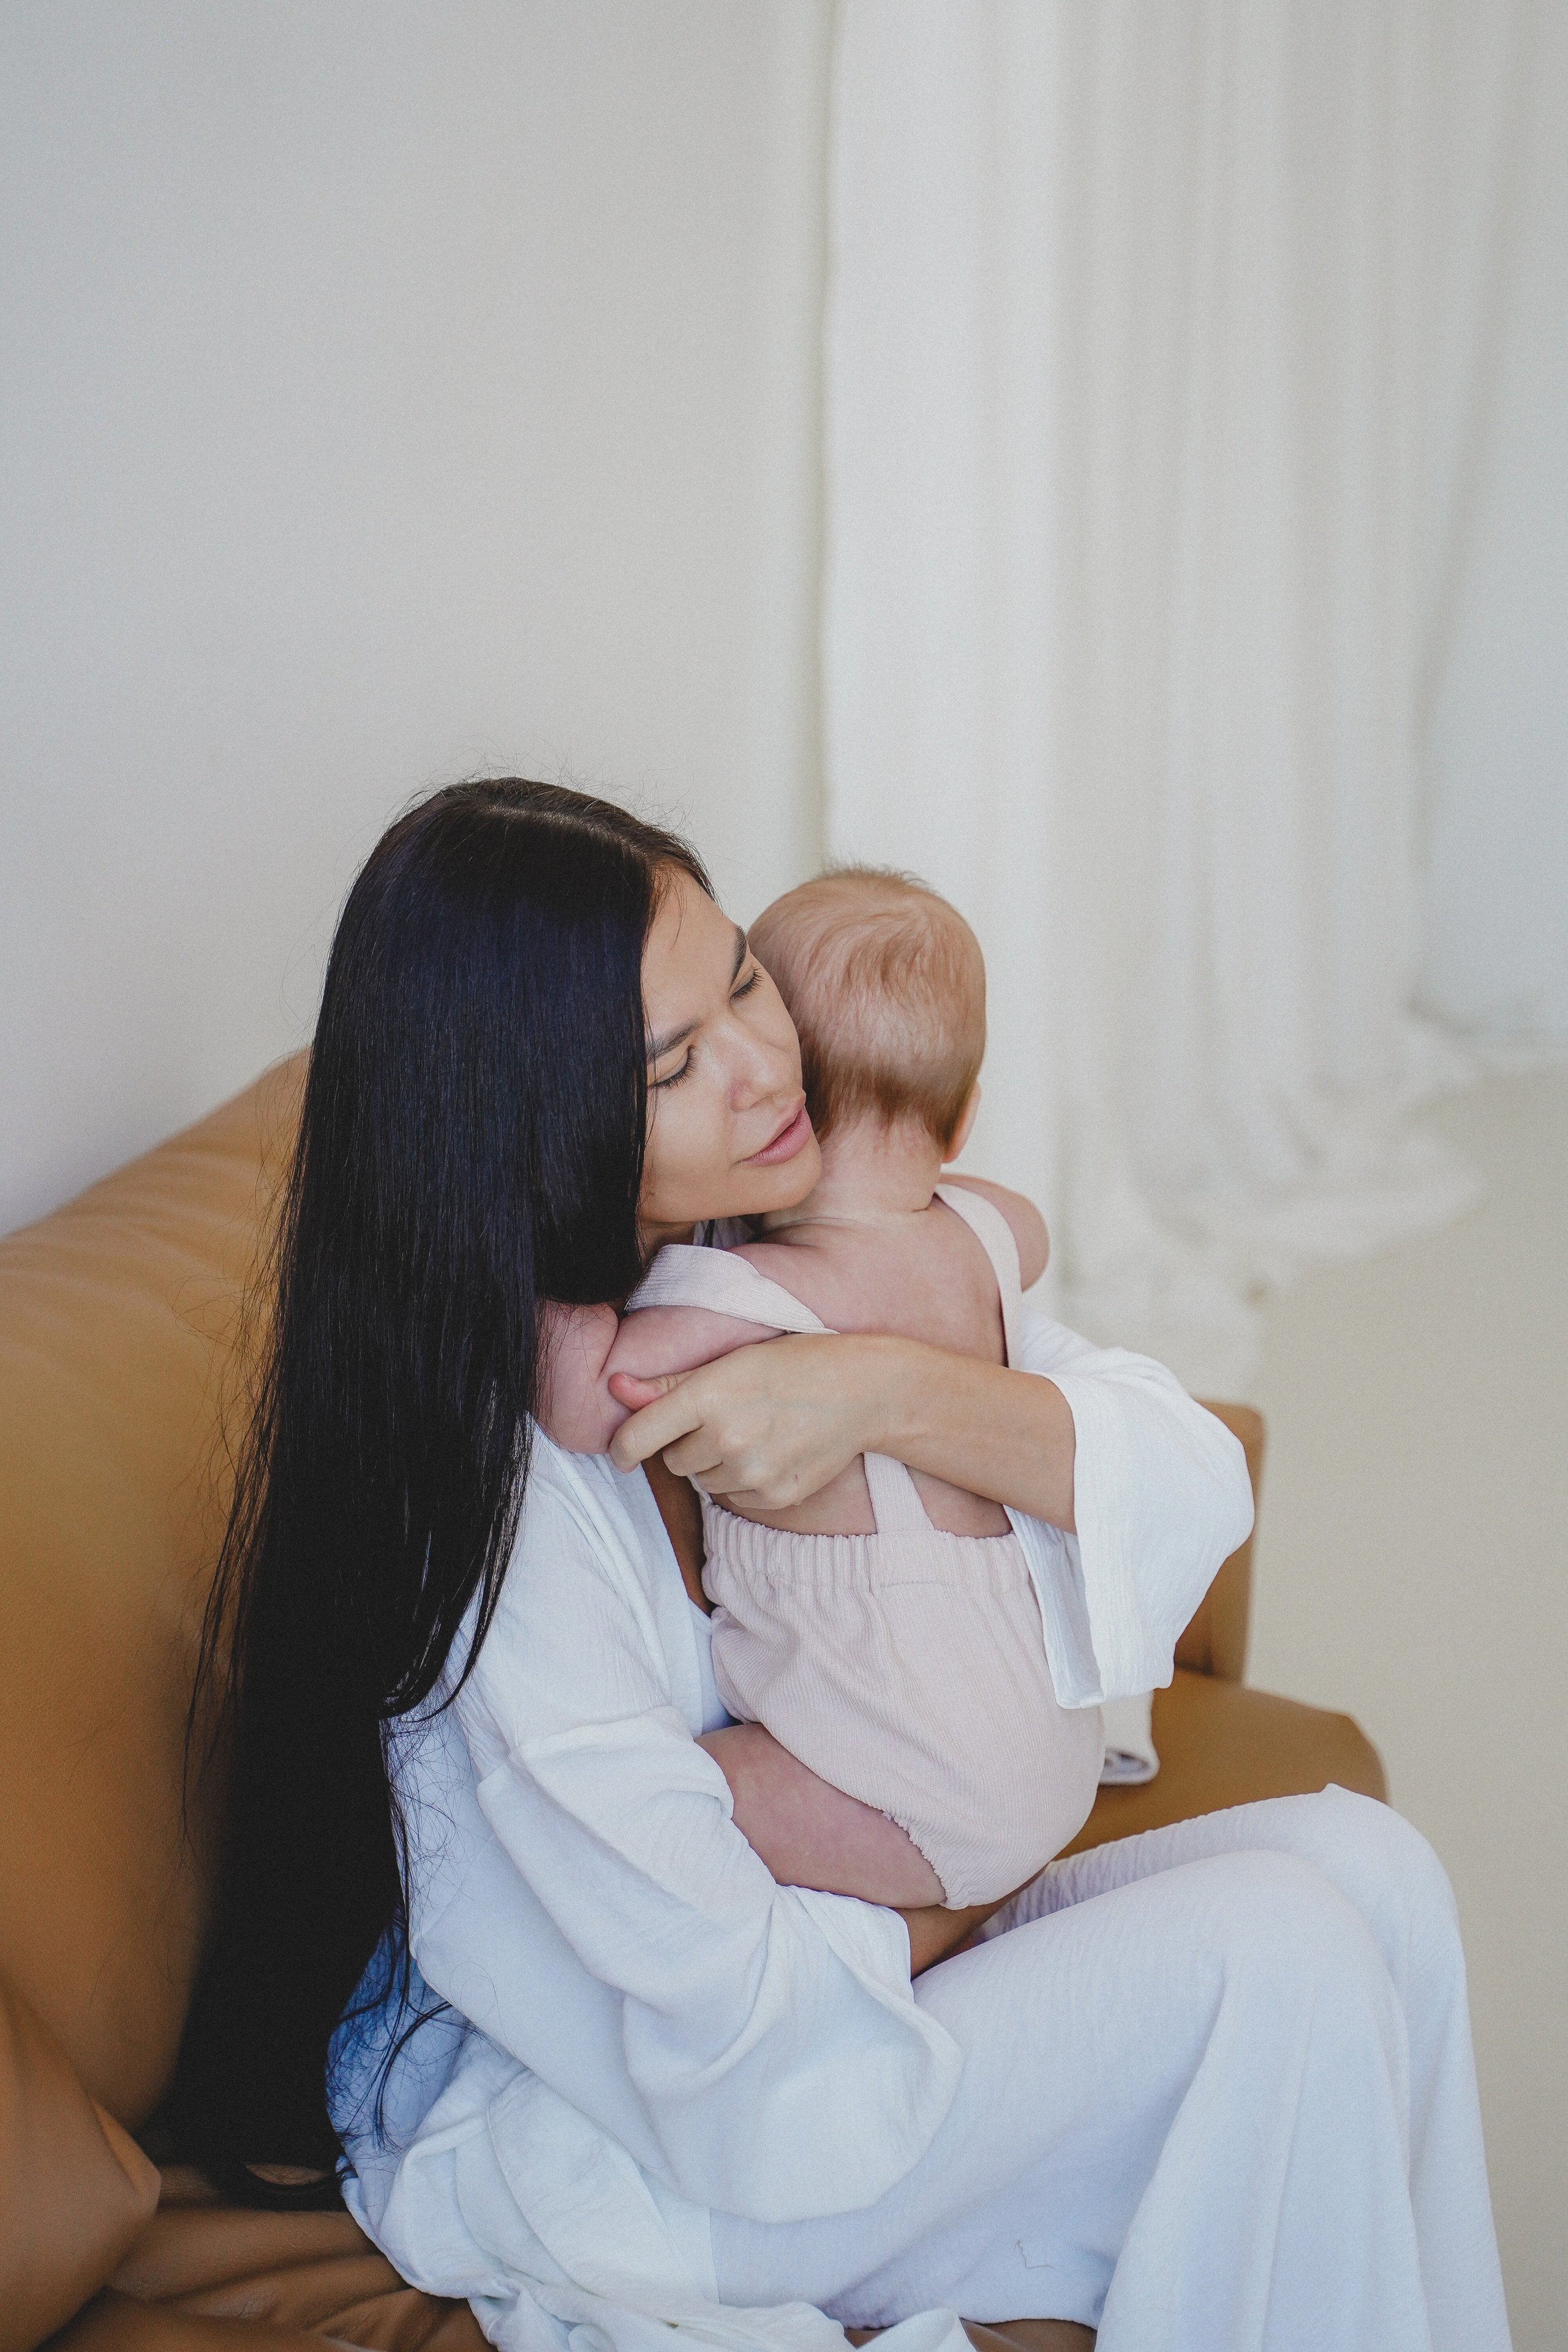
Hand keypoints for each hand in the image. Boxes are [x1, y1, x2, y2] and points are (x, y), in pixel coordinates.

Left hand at [607, 1333, 893, 1509]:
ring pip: (703, 1481)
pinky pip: (735, 1496)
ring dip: (715, 1463)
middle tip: (724, 1418)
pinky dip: (744, 1480)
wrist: (864, 1391)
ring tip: (753, 1433)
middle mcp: (727, 1436)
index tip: (621, 1454)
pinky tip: (772, 1452)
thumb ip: (671, 1383)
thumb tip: (615, 1386)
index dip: (622, 1448)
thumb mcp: (731, 1361)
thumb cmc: (795, 1364)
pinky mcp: (775, 1495)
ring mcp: (752, 1471)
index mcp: (709, 1395)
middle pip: (673, 1460)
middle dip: (687, 1444)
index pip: (640, 1436)